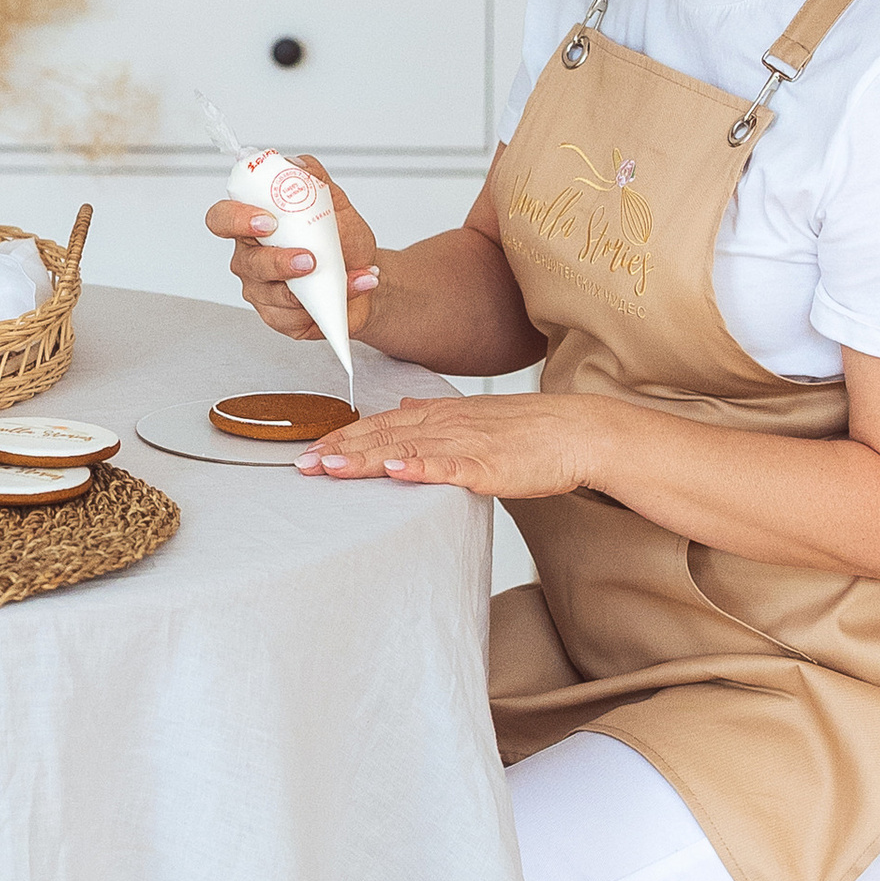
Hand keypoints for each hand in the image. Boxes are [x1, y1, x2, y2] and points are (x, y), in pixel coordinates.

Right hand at [206, 154, 381, 343]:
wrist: (365, 277)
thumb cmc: (342, 243)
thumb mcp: (336, 206)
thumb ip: (315, 181)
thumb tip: (297, 164)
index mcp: (254, 225)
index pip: (223, 219)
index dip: (237, 219)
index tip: (267, 220)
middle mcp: (251, 258)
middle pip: (247, 262)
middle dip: (279, 261)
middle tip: (309, 259)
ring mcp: (262, 291)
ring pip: (273, 293)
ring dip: (316, 284)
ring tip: (352, 274)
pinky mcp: (278, 317)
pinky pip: (293, 315)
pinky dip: (328, 301)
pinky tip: (352, 287)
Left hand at [296, 389, 600, 494]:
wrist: (577, 431)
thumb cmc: (529, 431)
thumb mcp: (473, 416)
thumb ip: (433, 414)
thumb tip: (399, 410)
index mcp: (439, 415)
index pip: (380, 425)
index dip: (343, 437)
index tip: (309, 452)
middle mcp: (446, 423)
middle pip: (383, 435)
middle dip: (340, 450)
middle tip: (302, 466)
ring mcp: (466, 442)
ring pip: (407, 449)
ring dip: (366, 458)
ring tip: (331, 467)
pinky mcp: (489, 463)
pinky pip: (450, 465)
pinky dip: (421, 468)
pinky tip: (396, 470)